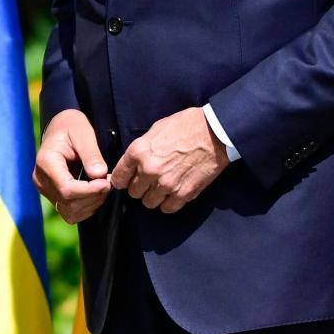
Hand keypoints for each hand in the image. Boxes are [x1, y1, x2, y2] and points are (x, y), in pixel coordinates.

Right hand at [32, 109, 111, 224]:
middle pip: (68, 203)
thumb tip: (99, 175)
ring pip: (69, 212)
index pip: (66, 189)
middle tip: (109, 181)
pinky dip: (86, 207)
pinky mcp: (52, 195)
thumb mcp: (83, 132)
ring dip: (91, 204)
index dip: (89, 191)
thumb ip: (91, 154)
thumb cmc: (72, 126)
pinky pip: (69, 212)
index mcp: (45, 162)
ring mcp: (45, 189)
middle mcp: (41, 179)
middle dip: (93, 197)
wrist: (61, 127)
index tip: (107, 183)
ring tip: (103, 186)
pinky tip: (95, 192)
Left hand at [110, 107, 229, 212]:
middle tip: (150, 180)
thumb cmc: (186, 125)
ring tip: (162, 187)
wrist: (214, 131)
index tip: (126, 180)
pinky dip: (169, 203)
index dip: (122, 180)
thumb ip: (142, 149)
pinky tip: (173, 193)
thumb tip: (133, 163)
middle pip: (133, 193)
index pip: (118, 178)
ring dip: (154, 196)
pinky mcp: (183, 194)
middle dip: (140, 187)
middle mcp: (149, 171)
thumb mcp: (156, 130)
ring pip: (149, 203)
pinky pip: (168, 208)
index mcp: (138, 152)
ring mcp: (166, 184)